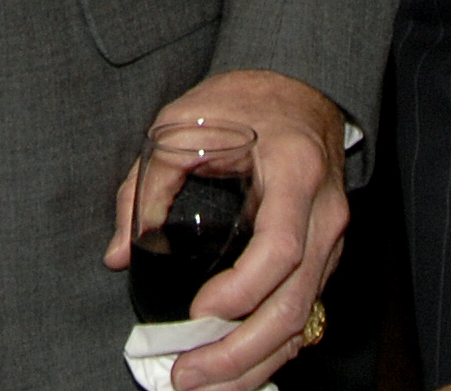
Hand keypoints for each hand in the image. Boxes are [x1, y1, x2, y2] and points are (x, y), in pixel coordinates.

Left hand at [101, 69, 347, 390]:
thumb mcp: (183, 123)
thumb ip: (147, 186)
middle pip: (295, 303)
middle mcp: (324, 214)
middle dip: (240, 352)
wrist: (302, 88)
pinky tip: (235, 370)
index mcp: (294, 174)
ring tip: (204, 386)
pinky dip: (270, 350)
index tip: (197, 310)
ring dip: (254, 365)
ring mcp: (331, 240)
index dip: (240, 290)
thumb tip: (119, 254)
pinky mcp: (324, 258)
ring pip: (303, 321)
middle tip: (188, 374)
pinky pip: (304, 315)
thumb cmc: (244, 101)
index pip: (280, 248)